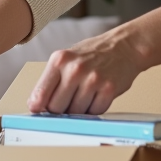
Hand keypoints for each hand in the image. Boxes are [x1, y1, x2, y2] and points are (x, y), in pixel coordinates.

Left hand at [28, 31, 143, 114]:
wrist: (125, 46)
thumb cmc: (93, 54)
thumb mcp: (67, 59)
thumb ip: (51, 80)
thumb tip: (36, 105)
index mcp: (59, 60)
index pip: (40, 94)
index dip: (38, 107)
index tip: (38, 112)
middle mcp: (75, 69)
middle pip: (56, 108)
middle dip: (60, 109)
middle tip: (68, 100)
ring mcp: (93, 79)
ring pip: (75, 113)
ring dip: (79, 110)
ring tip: (85, 94)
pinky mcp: (108, 89)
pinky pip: (94, 112)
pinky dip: (94, 108)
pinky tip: (97, 95)